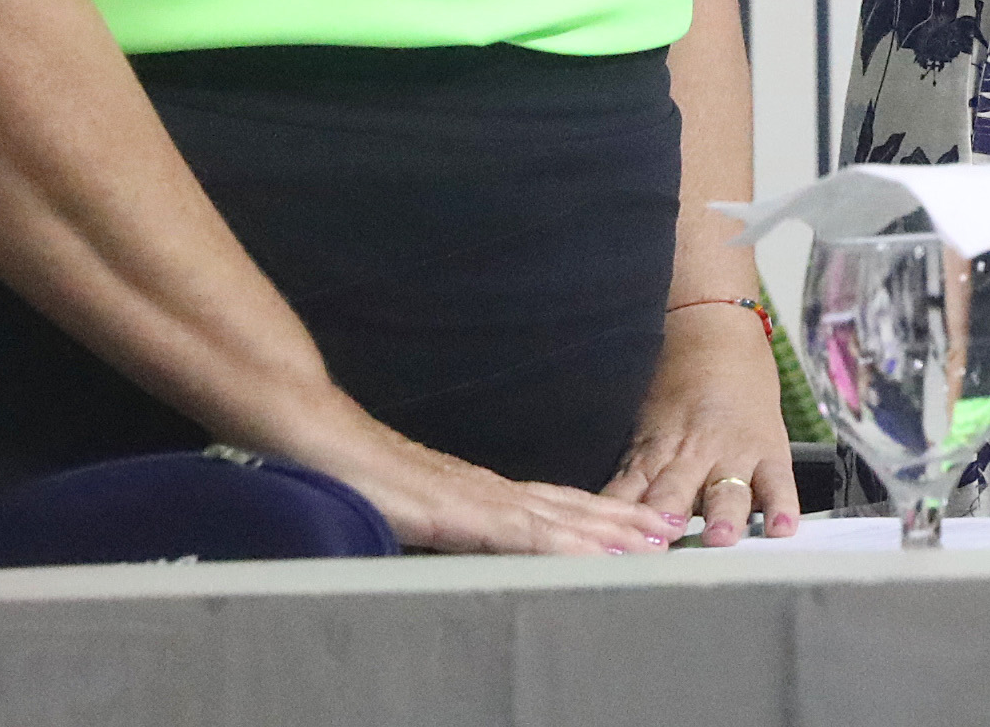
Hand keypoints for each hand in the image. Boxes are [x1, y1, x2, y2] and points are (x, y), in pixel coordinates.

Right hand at [285, 408, 687, 557]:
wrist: (314, 438)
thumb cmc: (354, 474)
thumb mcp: (412, 511)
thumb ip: (446, 525)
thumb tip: (467, 544)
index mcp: (481, 492)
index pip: (555, 506)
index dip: (603, 517)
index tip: (645, 527)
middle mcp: (487, 490)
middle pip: (569, 507)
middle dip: (624, 521)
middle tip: (675, 531)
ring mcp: (473, 497)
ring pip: (554, 518)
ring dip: (606, 532)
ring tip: (652, 542)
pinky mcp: (451, 510)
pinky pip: (511, 530)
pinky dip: (554, 541)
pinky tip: (583, 552)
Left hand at [604, 302, 802, 546]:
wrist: (717, 334)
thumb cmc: (675, 387)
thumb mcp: (643, 429)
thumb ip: (630, 477)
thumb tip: (596, 521)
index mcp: (653, 454)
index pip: (629, 497)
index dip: (619, 524)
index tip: (612, 552)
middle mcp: (691, 458)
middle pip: (674, 495)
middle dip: (666, 521)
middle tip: (662, 545)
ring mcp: (733, 454)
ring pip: (726, 491)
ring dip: (721, 515)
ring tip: (719, 537)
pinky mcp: (770, 451)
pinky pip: (778, 482)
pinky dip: (781, 505)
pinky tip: (780, 526)